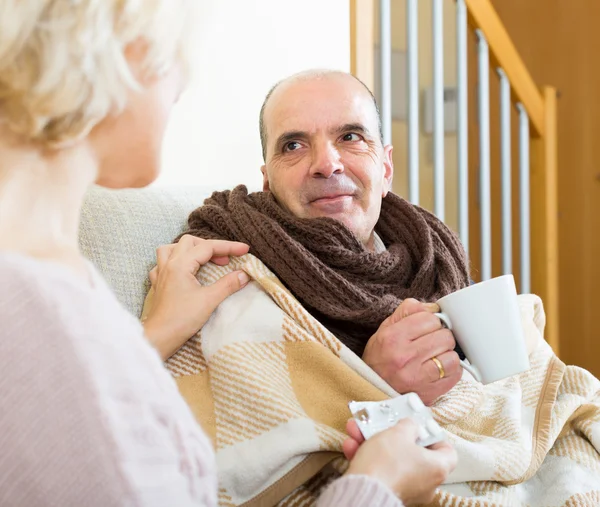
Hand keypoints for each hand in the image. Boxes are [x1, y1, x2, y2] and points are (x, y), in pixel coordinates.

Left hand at [143, 234, 249, 358]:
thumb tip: (244, 274)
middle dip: (210, 246)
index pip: (208, 247)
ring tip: (202, 259)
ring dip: (189, 249)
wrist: (159, 338)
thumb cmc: (182, 319)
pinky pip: (162, 264)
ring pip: (172, 248)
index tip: (245, 250)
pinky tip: (182, 271)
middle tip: (226, 260)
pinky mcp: (157, 284)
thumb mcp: (209, 300)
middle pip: (190, 242)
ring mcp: (160, 273)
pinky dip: (175, 262)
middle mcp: (168, 264)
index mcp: (180, 264)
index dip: (229, 247)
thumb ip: (228, 284)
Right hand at [343, 418, 456, 505]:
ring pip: (391, 459)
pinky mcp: (387, 492)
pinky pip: (380, 471)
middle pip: (412, 452)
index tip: (420, 426)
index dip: (434, 435)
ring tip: (357, 429)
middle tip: (382, 422)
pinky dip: (367, 457)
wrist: (363, 492)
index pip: (446, 451)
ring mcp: (406, 489)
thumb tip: (412, 426)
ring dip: (373, 442)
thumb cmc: (387, 462)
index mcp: (437, 467)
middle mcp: (426, 482)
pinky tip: (351, 446)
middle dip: (391, 434)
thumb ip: (409, 425)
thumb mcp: (399, 432)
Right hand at [362, 299, 460, 404]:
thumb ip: (407, 312)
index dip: (431, 321)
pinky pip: (454, 375)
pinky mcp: (428, 392)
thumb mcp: (385, 329)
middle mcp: (404, 356)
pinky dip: (452, 371)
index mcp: (393, 337)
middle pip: (444, 336)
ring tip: (436, 356)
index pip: (429, 318)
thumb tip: (433, 307)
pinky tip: (440, 369)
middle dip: (441, 337)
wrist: (372, 389)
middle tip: (432, 342)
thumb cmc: (379, 358)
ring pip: (452, 356)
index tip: (427, 328)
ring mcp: (417, 377)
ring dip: (447, 354)